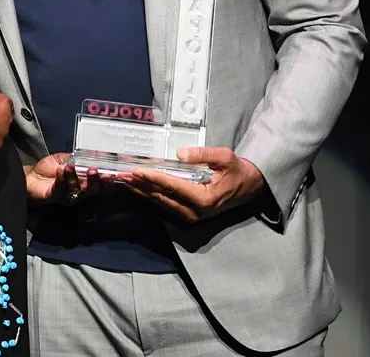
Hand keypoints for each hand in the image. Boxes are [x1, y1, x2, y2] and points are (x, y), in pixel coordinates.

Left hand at [25, 153, 110, 204]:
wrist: (31, 176)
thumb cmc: (50, 169)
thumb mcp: (67, 159)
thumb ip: (80, 158)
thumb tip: (95, 151)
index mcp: (85, 182)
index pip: (101, 185)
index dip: (108, 181)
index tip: (111, 172)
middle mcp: (79, 192)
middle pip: (92, 190)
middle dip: (95, 181)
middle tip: (93, 170)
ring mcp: (67, 196)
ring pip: (76, 190)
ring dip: (74, 177)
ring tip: (70, 166)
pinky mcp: (55, 197)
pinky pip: (60, 189)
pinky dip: (62, 179)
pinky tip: (61, 170)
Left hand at [121, 147, 265, 223]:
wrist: (249, 188)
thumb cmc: (237, 171)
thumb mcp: (225, 157)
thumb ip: (203, 154)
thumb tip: (179, 154)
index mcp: (203, 199)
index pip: (172, 186)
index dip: (153, 177)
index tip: (137, 170)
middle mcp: (194, 212)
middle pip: (160, 197)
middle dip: (139, 185)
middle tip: (120, 174)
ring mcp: (190, 216)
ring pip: (159, 202)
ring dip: (140, 191)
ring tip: (123, 180)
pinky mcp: (187, 214)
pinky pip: (164, 204)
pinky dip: (148, 194)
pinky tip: (136, 187)